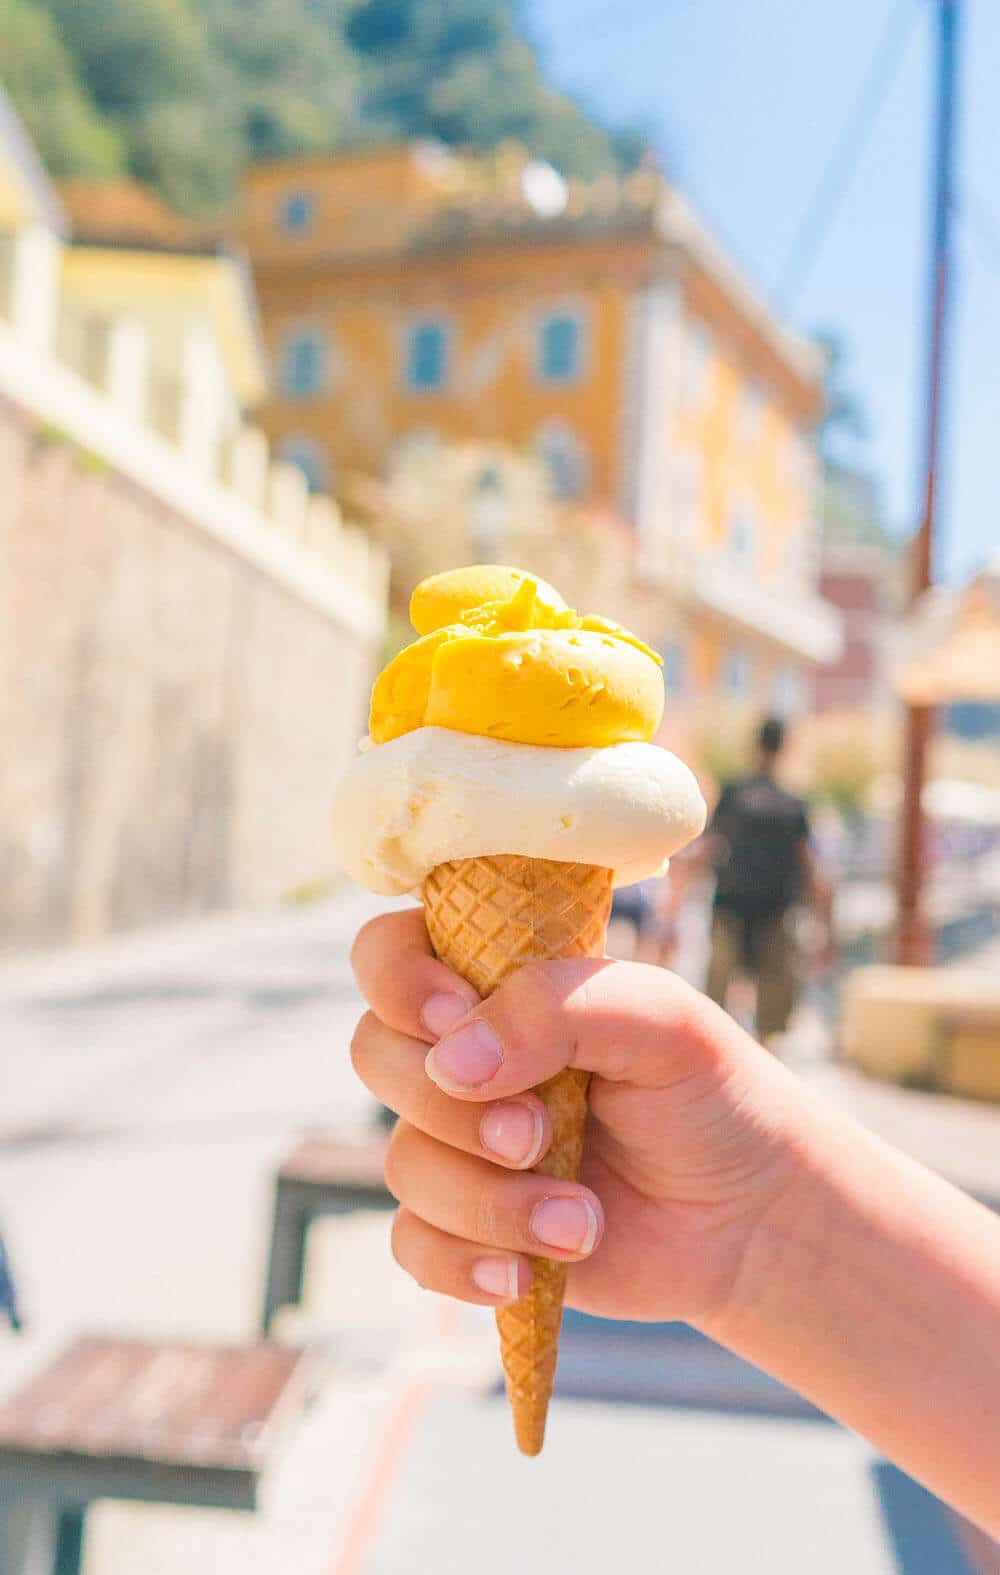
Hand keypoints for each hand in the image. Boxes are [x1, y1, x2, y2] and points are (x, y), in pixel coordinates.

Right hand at [350, 908, 806, 1327]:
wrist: (749, 1214)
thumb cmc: (705, 1091)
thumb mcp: (659, 1021)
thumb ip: (558, 1010)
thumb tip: (451, 1065)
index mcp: (496, 980)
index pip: (388, 951)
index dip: (398, 981)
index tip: (454, 1016)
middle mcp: (463, 1056)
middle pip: (374, 1055)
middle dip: (451, 1108)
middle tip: (537, 1133)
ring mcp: (459, 1143)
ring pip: (404, 1164)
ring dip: (489, 1202)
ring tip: (582, 1222)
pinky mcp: (467, 1226)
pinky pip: (413, 1246)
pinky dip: (464, 1263)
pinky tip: (525, 1274)